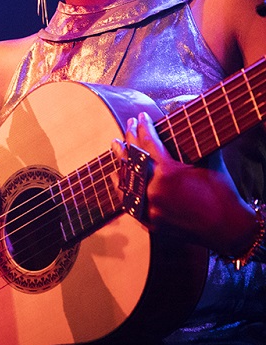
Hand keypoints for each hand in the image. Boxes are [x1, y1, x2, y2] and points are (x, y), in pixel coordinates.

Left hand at [114, 111, 252, 252]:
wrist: (229, 228)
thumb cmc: (223, 192)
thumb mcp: (210, 161)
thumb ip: (195, 139)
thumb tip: (189, 117)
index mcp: (168, 172)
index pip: (149, 142)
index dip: (144, 127)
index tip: (142, 116)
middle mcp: (154, 189)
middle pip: (133, 158)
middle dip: (130, 138)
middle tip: (129, 125)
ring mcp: (150, 207)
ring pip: (127, 179)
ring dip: (121, 161)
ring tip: (116, 145)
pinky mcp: (150, 221)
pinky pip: (130, 201)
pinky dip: (123, 187)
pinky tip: (117, 176)